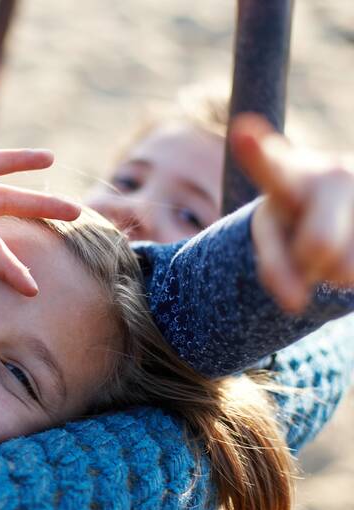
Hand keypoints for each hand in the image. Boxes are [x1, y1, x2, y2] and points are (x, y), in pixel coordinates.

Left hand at [231, 113, 353, 311]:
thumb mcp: (273, 236)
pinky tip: (352, 244)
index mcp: (286, 177)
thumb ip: (274, 271)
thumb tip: (295, 304)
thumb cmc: (295, 219)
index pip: (268, 166)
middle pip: (318, 246)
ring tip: (335, 245)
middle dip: (310, 263)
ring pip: (346, 271)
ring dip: (336, 274)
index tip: (240, 132)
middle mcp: (331, 173)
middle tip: (308, 247)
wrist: (344, 197)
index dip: (255, 151)